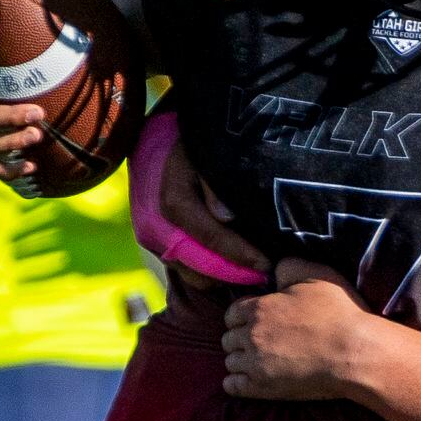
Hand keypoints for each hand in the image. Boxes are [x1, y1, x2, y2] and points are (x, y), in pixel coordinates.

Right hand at [136, 124, 268, 287]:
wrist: (162, 142)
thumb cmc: (195, 146)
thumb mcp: (208, 154)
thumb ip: (215, 182)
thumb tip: (225, 217)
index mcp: (174, 201)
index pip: (210, 238)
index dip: (240, 256)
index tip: (266, 265)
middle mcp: (158, 225)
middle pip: (200, 267)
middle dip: (234, 275)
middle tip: (264, 276)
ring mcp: (154, 239)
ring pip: (192, 275)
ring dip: (222, 278)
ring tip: (252, 274)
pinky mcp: (156, 245)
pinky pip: (185, 270)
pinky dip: (210, 274)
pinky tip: (233, 268)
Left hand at [222, 268, 371, 399]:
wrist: (355, 353)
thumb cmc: (339, 313)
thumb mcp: (316, 275)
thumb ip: (288, 267)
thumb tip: (274, 271)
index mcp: (259, 308)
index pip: (231, 313)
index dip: (243, 317)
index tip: (256, 321)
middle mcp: (251, 335)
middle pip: (228, 338)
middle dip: (240, 339)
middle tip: (259, 342)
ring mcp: (254, 363)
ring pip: (230, 362)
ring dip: (241, 360)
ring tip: (258, 361)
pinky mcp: (262, 388)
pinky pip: (232, 386)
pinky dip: (237, 382)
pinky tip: (250, 379)